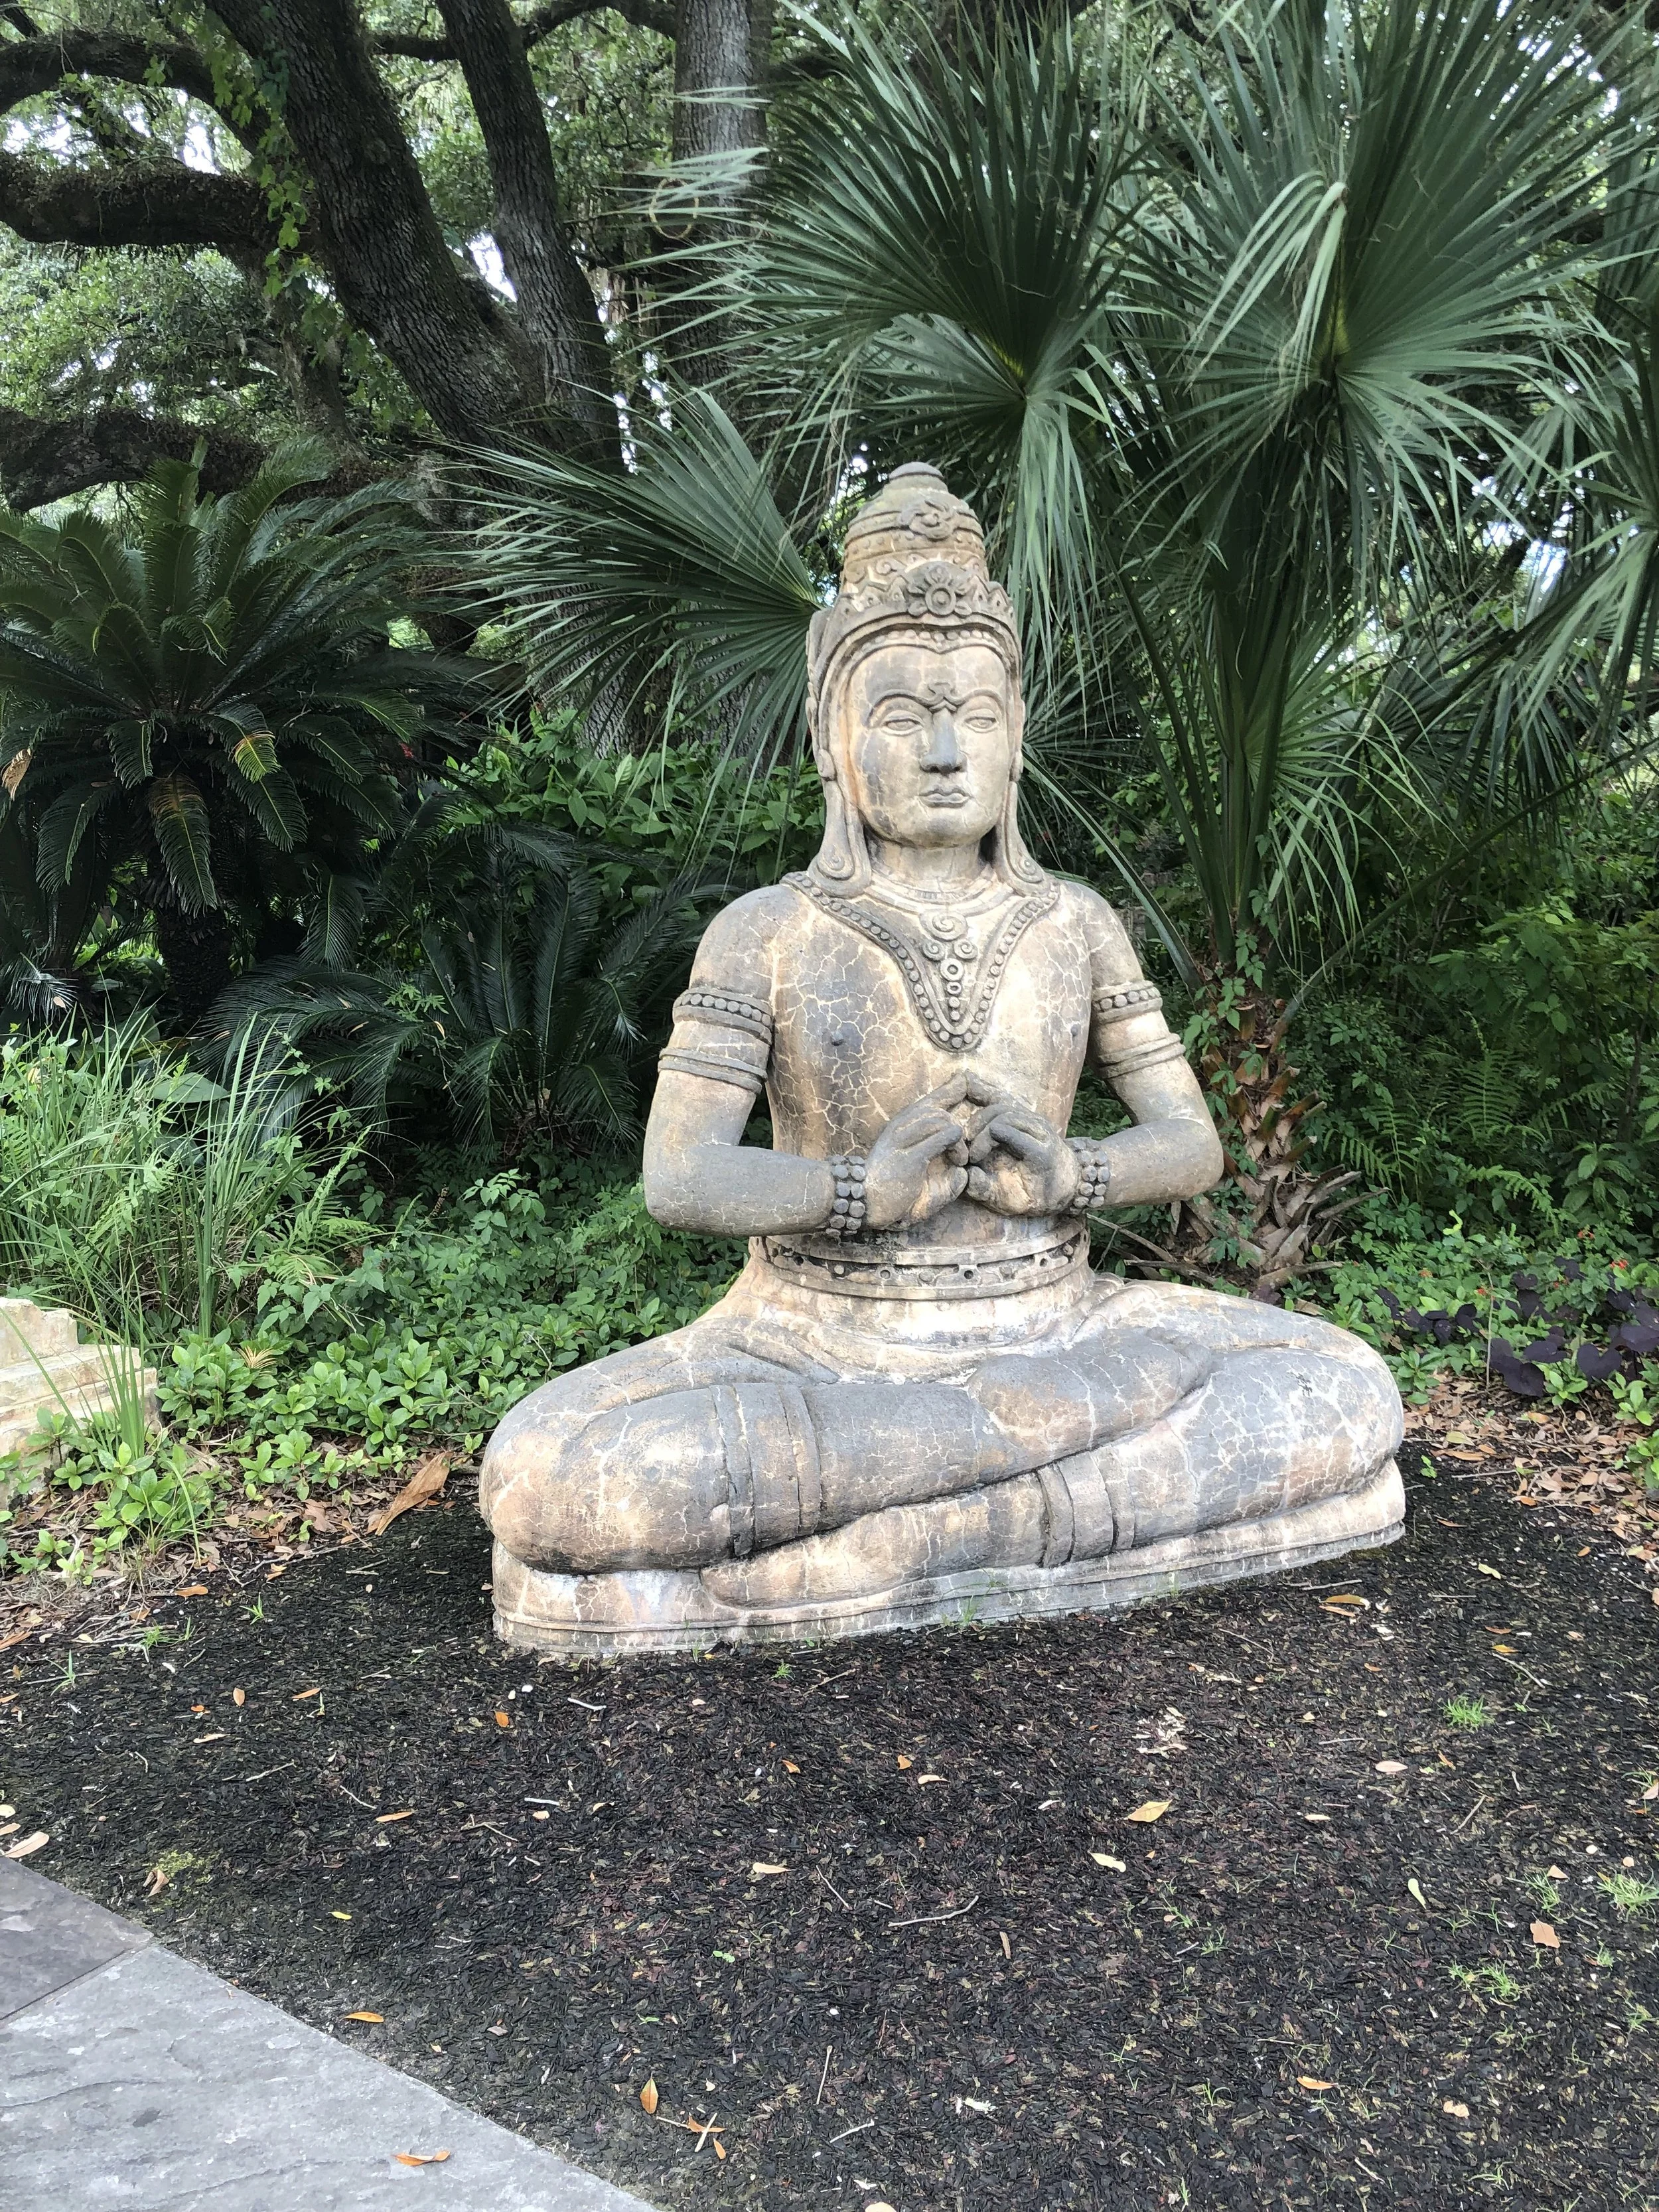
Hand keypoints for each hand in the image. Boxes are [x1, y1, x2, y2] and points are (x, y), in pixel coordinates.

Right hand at [862, 1074, 975, 1228]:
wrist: (866, 1205)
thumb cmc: (895, 1190)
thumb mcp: (921, 1167)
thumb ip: (942, 1157)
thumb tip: (965, 1161)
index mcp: (903, 1126)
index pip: (931, 1098)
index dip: (953, 1088)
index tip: (968, 1083)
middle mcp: (901, 1127)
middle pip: (938, 1107)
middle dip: (957, 1124)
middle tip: (962, 1152)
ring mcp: (903, 1140)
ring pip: (941, 1118)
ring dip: (958, 1138)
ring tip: (959, 1159)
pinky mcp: (911, 1157)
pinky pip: (943, 1137)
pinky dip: (956, 1146)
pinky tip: (958, 1162)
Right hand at [962, 1094, 1079, 1216]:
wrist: (1063, 1183)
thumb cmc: (1035, 1196)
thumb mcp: (1012, 1203)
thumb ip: (988, 1191)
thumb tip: (968, 1174)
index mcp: (1041, 1153)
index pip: (1007, 1131)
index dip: (983, 1142)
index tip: (971, 1159)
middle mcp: (1041, 1130)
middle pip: (1003, 1116)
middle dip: (979, 1131)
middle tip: (966, 1150)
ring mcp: (1035, 1119)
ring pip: (1001, 1107)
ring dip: (979, 1119)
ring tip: (966, 1138)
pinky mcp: (1027, 1115)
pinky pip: (1003, 1101)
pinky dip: (984, 1096)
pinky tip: (969, 1093)